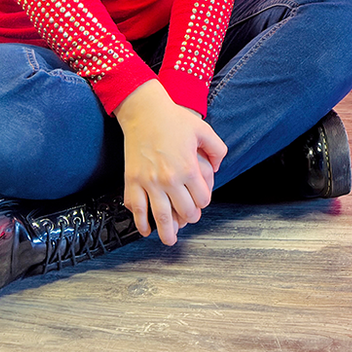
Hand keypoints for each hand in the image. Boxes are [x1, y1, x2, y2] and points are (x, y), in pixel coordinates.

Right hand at [114, 79, 227, 246]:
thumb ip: (218, 149)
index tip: (200, 201)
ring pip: (160, 217)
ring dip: (166, 232)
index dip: (203, 201)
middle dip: (189, 217)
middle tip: (189, 219)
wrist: (144, 111)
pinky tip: (145, 229)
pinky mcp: (132, 181)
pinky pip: (137, 209)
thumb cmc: (174, 119)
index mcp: (188, 168)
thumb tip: (218, 168)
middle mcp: (169, 179)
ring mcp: (149, 182)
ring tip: (169, 240)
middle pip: (184, 211)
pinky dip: (141, 223)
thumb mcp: (204, 129)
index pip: (202, 198)